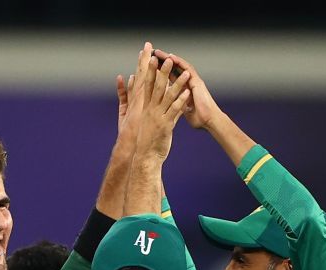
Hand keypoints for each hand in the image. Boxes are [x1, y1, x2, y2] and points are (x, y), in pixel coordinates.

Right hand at [119, 43, 190, 159]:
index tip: (152, 57)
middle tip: (168, 59)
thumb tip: (138, 99)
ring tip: (186, 73)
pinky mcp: (165, 125)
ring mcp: (158, 117)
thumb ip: (142, 105)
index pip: (146, 85)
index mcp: (145, 107)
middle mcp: (150, 109)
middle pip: (157, 87)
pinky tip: (187, 93)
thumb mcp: (143, 120)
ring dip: (178, 84)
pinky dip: (181, 101)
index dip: (149, 70)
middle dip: (163, 72)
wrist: (146, 156)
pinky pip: (174, 111)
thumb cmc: (145, 139)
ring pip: (168, 97)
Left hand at [151, 48, 220, 130]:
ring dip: (169, 58)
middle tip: (151, 54)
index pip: (170, 78)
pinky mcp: (197, 82)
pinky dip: (179, 62)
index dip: (160, 71)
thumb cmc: (199, 118)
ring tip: (159, 52)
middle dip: (162, 62)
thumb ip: (178, 105)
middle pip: (173, 69)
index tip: (149, 67)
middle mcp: (188, 83)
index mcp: (183, 90)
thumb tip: (171, 106)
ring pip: (179, 66)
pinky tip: (171, 57)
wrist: (209, 122)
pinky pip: (187, 69)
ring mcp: (193, 81)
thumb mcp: (184, 110)